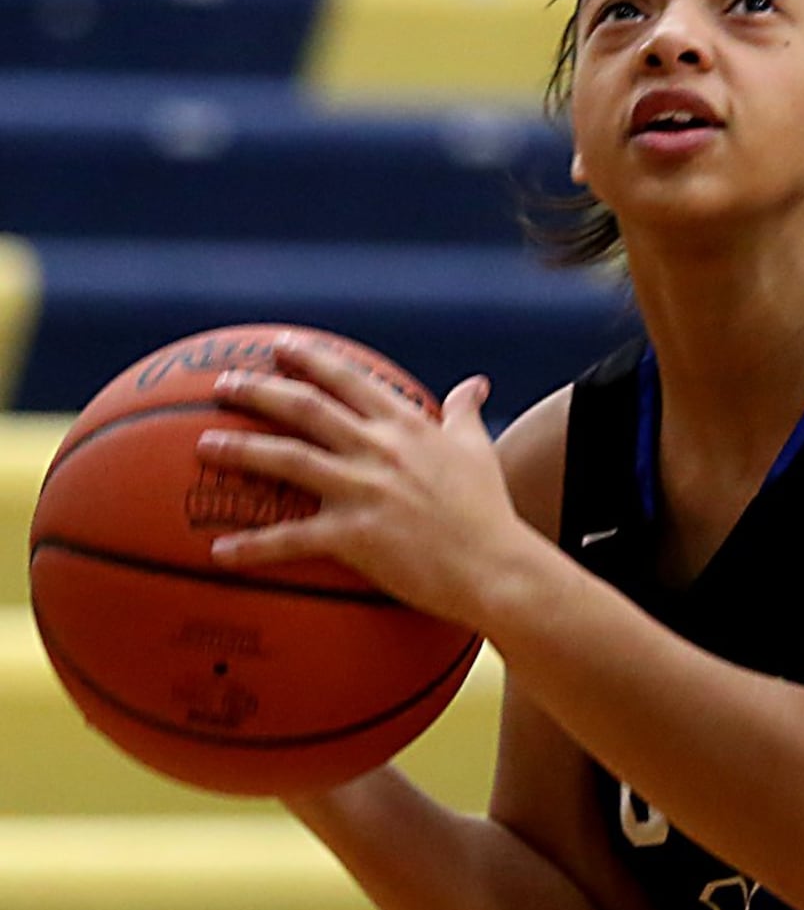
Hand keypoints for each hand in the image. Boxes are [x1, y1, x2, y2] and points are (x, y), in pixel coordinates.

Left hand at [200, 339, 526, 631]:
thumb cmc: (487, 508)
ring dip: (241, 449)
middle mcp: (378, 448)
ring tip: (203, 443)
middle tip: (223, 380)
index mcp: (405, 425)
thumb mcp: (477, 449)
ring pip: (288, 460)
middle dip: (260, 389)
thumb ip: (464, 412)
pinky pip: (291, 540)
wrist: (493, 565)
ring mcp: (363, 491)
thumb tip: (475, 383)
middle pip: (307, 408)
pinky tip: (219, 550)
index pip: (349, 379)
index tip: (279, 344)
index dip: (310, 358)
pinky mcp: (353, 537)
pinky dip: (252, 546)